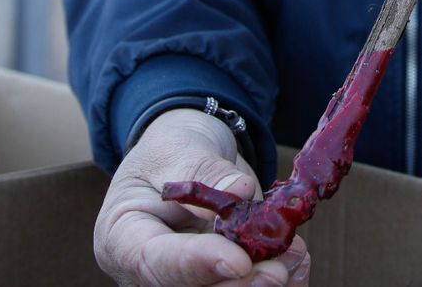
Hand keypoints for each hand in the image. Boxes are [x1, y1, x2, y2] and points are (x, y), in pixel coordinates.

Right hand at [94, 109, 309, 286]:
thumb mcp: (179, 149)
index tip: (239, 261)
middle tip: (279, 268)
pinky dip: (280, 283)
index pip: (154, 263)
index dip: (198, 265)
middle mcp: (148, 272)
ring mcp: (184, 280)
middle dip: (238, 286)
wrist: (185, 158)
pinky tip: (299, 268)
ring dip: (261, 284)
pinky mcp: (215, 280)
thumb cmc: (170, 152)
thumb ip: (206, 171)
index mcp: (122, 238)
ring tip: (296, 257)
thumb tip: (239, 191)